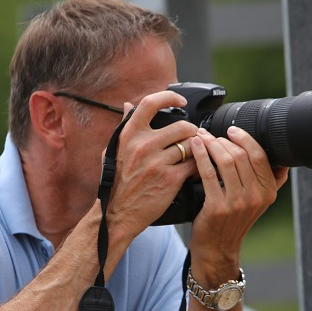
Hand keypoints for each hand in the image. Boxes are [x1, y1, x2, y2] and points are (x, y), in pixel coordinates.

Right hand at [104, 91, 198, 240]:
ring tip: (195, 154)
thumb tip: (129, 105)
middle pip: (181, 126)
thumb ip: (124, 126)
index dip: (169, 97)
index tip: (180, 101)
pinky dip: (198, 166)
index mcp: (129, 135)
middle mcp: (143, 146)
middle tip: (194, 136)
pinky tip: (195, 169)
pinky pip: (193, 165)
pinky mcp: (170, 179)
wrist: (117, 213)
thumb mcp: (114, 150)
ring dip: (197, 149)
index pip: (150, 103)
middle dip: (192, 131)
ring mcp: (157, 162)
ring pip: (190, 145)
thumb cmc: (116, 182)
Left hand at [188, 127, 289, 284]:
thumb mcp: (257, 202)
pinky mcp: (218, 206)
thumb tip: (282, 158)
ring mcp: (238, 202)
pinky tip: (194, 147)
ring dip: (211, 144)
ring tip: (201, 138)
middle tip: (210, 134)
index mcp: (268, 191)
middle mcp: (256, 196)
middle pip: (242, 155)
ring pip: (226, 161)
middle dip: (224, 140)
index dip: (245, 138)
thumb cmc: (232, 222)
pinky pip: (209, 173)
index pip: (260, 155)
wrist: (217, 250)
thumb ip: (269, 181)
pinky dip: (200, 155)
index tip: (231, 130)